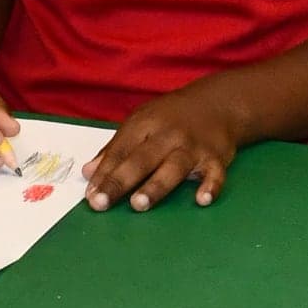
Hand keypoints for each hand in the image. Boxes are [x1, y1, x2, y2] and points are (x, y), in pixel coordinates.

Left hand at [83, 90, 241, 210]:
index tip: (90, 195)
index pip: (120, 150)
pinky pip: (215, 174)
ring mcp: (193, 147)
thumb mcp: (140, 123)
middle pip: (141, 160)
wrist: (218, 103)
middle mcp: (168, 135)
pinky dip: (211, 186)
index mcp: (145, 124)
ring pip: (173, 167)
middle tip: (101, 202)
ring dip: (156, 186)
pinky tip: (202, 200)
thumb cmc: (172, 117)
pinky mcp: (217, 158)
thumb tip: (88, 173)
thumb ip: (115, 149)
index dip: (104, 173)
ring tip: (139, 204)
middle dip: (120, 181)